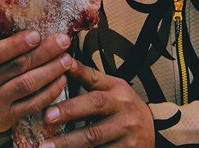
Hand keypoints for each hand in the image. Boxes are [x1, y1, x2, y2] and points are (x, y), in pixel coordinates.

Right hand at [0, 0, 73, 132]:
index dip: (15, 45)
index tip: (36, 33)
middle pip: (16, 68)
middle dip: (44, 53)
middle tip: (64, 40)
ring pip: (27, 86)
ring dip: (51, 72)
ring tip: (68, 58)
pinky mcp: (6, 118)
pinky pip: (32, 105)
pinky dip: (49, 93)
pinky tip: (62, 79)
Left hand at [39, 59, 153, 146]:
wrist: (152, 131)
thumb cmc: (122, 107)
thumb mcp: (111, 89)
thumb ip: (88, 78)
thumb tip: (64, 60)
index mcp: (117, 89)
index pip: (95, 78)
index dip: (78, 72)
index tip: (60, 69)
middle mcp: (124, 107)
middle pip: (95, 105)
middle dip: (69, 111)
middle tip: (47, 116)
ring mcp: (127, 131)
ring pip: (94, 136)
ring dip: (68, 142)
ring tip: (46, 146)